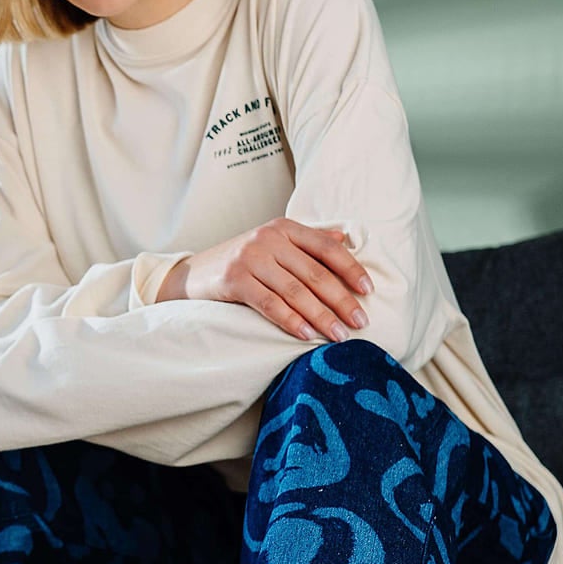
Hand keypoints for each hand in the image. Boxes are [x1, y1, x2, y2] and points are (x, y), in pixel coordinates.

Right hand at [158, 219, 374, 342]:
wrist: (193, 274)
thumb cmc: (242, 262)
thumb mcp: (274, 244)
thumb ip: (307, 242)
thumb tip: (345, 240)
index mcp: (284, 228)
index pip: (326, 248)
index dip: (351, 269)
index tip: (369, 291)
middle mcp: (269, 239)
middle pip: (315, 273)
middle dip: (341, 300)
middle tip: (361, 322)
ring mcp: (250, 258)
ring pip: (296, 291)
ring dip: (322, 316)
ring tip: (340, 335)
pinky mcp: (234, 280)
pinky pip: (270, 304)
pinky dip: (291, 321)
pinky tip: (308, 335)